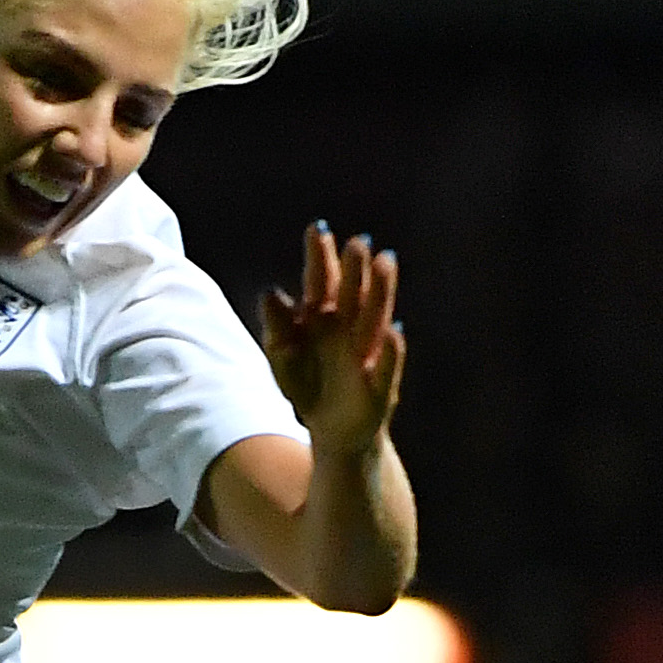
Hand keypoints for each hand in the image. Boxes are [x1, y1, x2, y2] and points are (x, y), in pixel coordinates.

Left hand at [255, 223, 405, 466]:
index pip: (322, 282)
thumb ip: (277, 327)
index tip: (317, 229)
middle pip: (352, 294)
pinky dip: (390, 350)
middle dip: (355, 269)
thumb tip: (269, 292)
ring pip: (375, 318)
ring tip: (385, 262)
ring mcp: (367, 355)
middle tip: (358, 241)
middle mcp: (349, 329)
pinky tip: (393, 330)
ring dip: (380, 291)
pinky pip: (387, 366)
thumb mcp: (283, 358)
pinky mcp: (380, 387)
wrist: (331, 432)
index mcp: (323, 318)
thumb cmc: (309, 386)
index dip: (321, 257)